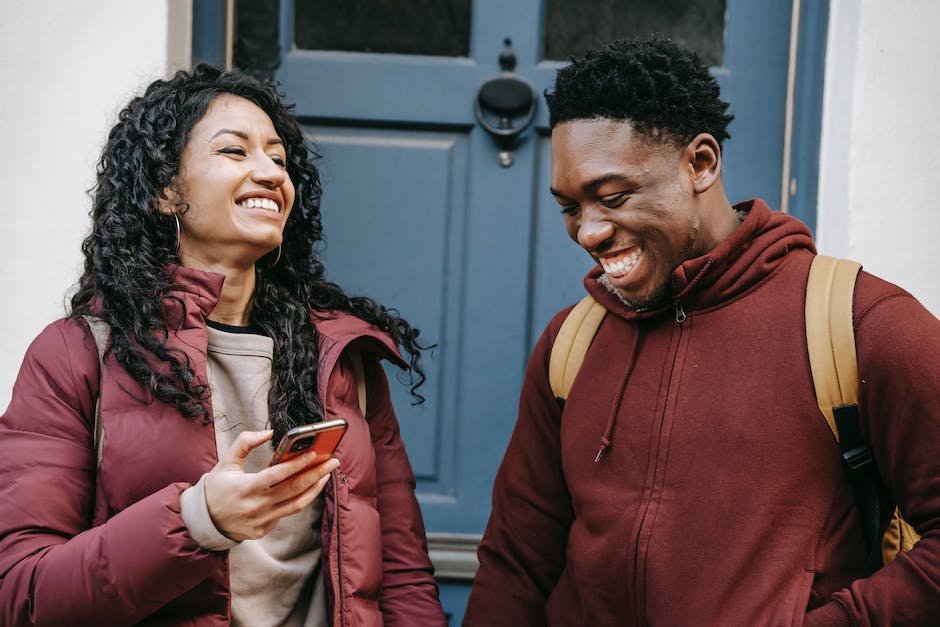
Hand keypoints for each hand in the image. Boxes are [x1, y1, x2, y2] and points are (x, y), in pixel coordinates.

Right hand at [203, 429, 339, 541]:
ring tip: (326, 475)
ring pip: (296, 505)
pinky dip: (297, 500)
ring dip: (314, 489)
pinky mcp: (263, 531)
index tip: (314, 453)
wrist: (203, 521)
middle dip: (317, 474)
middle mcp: (256, 506)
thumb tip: (268, 433)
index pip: (279, 475)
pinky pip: (285, 514)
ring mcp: (261, 521)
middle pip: (294, 489)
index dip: (298, 464)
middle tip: (333, 461)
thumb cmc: (216, 488)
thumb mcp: (226, 462)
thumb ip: (245, 443)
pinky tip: (306, 488)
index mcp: (247, 487)